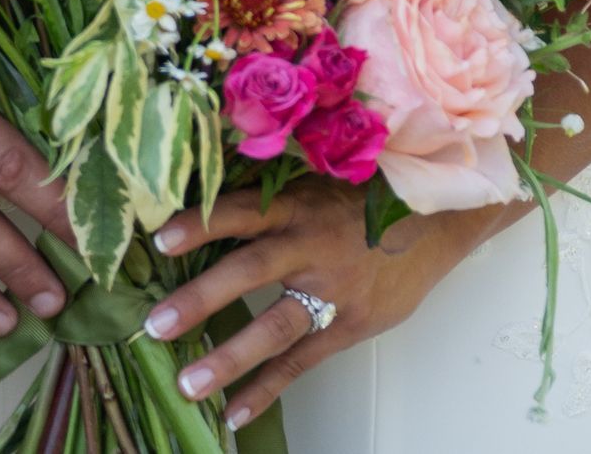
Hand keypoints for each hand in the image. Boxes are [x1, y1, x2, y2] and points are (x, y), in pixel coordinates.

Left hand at [141, 182, 476, 429]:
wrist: (435, 220)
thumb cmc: (364, 193)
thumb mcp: (318, 178)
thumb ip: (270, 190)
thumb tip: (207, 184)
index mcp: (297, 204)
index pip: (240, 211)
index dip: (200, 222)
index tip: (158, 237)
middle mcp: (309, 246)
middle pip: (249, 271)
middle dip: (200, 298)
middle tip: (155, 325)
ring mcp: (330, 291)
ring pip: (273, 328)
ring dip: (228, 358)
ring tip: (188, 384)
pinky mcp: (347, 325)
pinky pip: (300, 362)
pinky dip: (267, 389)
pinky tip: (234, 413)